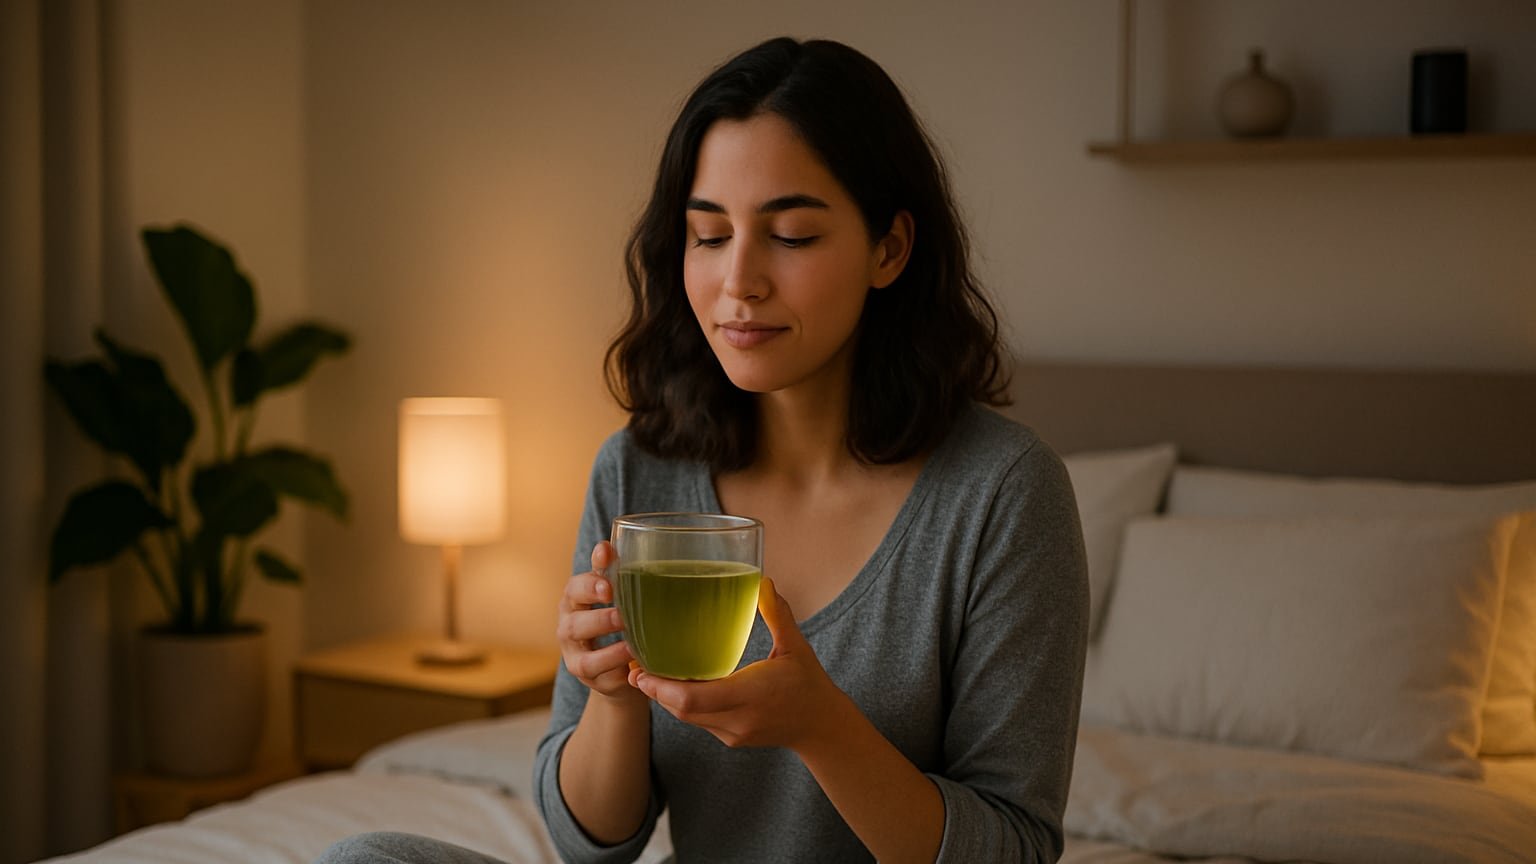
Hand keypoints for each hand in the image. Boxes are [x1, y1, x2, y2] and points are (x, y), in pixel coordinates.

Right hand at [557, 541, 643, 702]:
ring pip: (584, 653)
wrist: (617, 669)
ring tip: (630, 642)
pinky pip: (596, 671)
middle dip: (599, 618)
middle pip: (574, 622)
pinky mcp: (585, 675)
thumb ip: (613, 571)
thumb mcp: (616, 596)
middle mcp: (568, 626)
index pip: (576, 588)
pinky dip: (614, 666)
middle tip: (623, 615)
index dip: (590, 585)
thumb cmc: (617, 622)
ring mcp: (573, 653)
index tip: (609, 587)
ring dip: (608, 646)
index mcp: (575, 600)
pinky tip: (631, 662)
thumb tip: (613, 543)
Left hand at [629, 577, 846, 750]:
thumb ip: (778, 615)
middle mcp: (737, 719)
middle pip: (682, 710)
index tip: (641, 670)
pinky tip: (672, 684)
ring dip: (666, 698)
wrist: (821, 727)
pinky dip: (683, 704)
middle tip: (633, 666)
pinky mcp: (731, 737)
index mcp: (751, 695)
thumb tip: (763, 581)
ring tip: (644, 673)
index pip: (695, 698)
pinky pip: (699, 721)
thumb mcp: (796, 646)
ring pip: (688, 717)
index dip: (663, 687)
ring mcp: (733, 732)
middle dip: (655, 691)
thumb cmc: (809, 683)